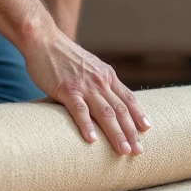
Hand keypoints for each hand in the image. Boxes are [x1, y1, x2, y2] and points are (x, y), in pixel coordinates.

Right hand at [24, 30, 150, 154]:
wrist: (43, 39)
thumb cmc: (62, 55)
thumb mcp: (88, 65)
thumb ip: (98, 80)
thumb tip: (105, 97)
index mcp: (107, 75)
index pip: (128, 98)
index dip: (138, 115)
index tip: (146, 130)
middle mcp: (100, 81)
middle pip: (121, 110)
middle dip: (131, 132)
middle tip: (139, 151)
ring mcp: (84, 85)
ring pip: (105, 113)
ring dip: (116, 133)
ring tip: (123, 150)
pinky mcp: (67, 89)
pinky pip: (79, 110)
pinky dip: (87, 125)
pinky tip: (92, 140)